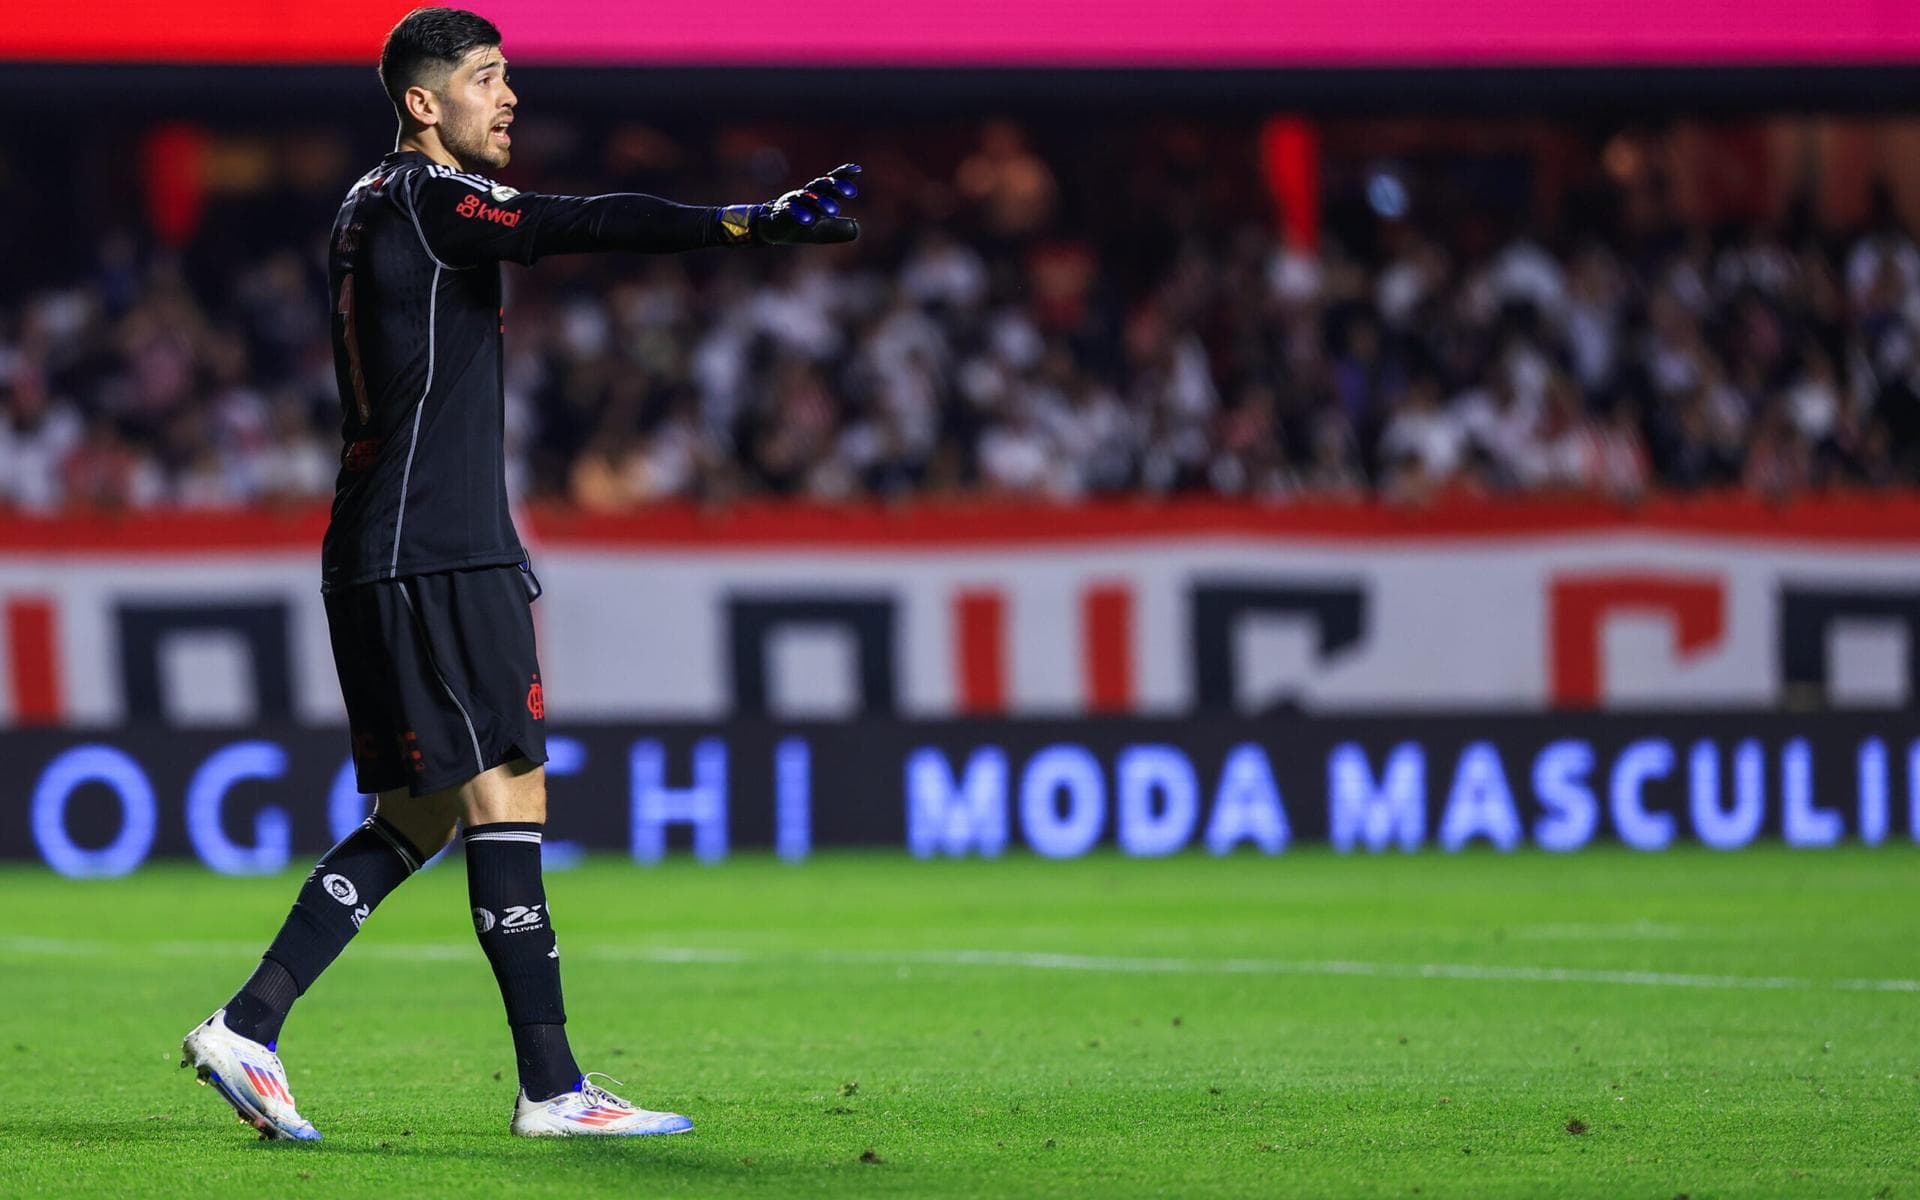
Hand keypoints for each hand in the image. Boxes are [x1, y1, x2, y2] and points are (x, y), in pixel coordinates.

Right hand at [717, 164, 861, 245]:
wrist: (772, 230)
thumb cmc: (801, 225)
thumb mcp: (823, 230)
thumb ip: (839, 229)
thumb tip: (856, 229)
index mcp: (818, 196)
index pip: (831, 184)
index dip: (843, 176)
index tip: (857, 169)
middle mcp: (807, 195)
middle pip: (822, 187)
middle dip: (837, 187)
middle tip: (853, 192)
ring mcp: (793, 202)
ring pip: (807, 198)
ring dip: (821, 202)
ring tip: (835, 210)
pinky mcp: (781, 213)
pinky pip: (790, 212)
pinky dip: (799, 214)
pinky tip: (808, 220)